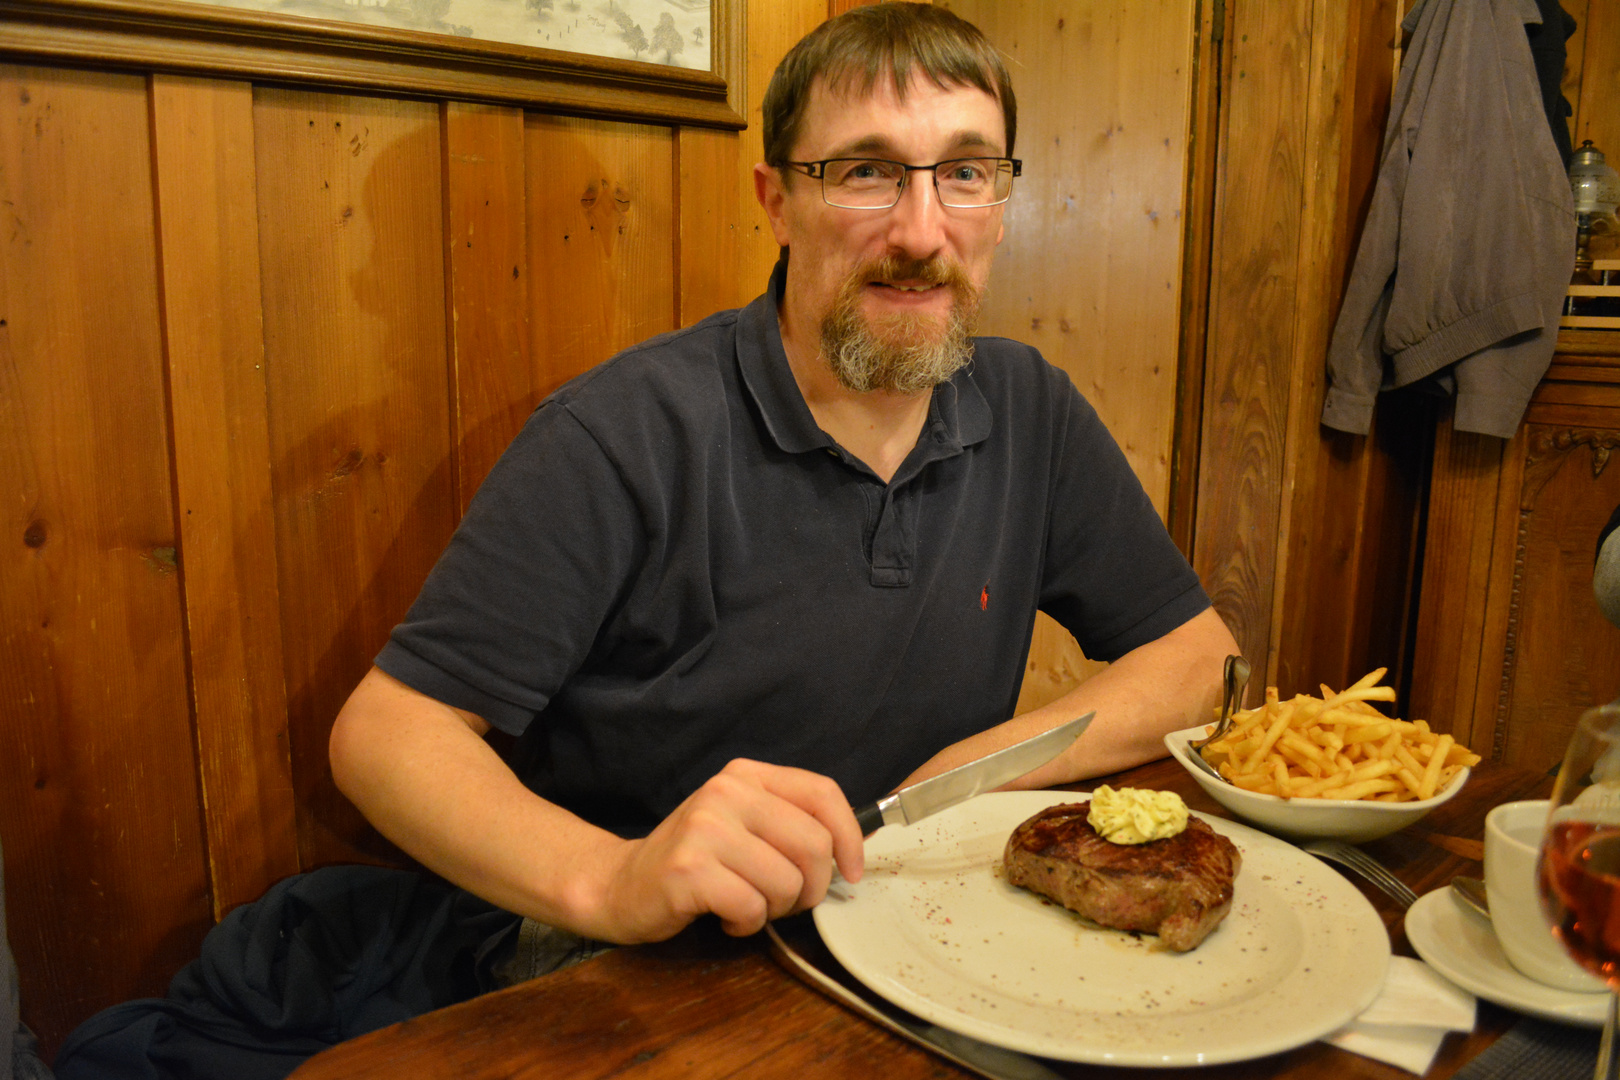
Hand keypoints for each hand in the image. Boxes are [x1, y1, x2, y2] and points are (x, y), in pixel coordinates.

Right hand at [589, 759, 864, 941]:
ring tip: (746, 904)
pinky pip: (752, 908)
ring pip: (787, 883)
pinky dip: (747, 925)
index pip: (822, 793)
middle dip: (811, 888)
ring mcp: (705, 828)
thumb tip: (853, 850)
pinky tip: (725, 917)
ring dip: (776, 909)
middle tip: (785, 901)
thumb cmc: (696, 859)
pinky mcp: (689, 869)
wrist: (622, 883)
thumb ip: (791, 823)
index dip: (850, 837)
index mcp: (746, 775)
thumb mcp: (744, 823)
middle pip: (814, 846)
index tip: (852, 872)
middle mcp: (726, 792)